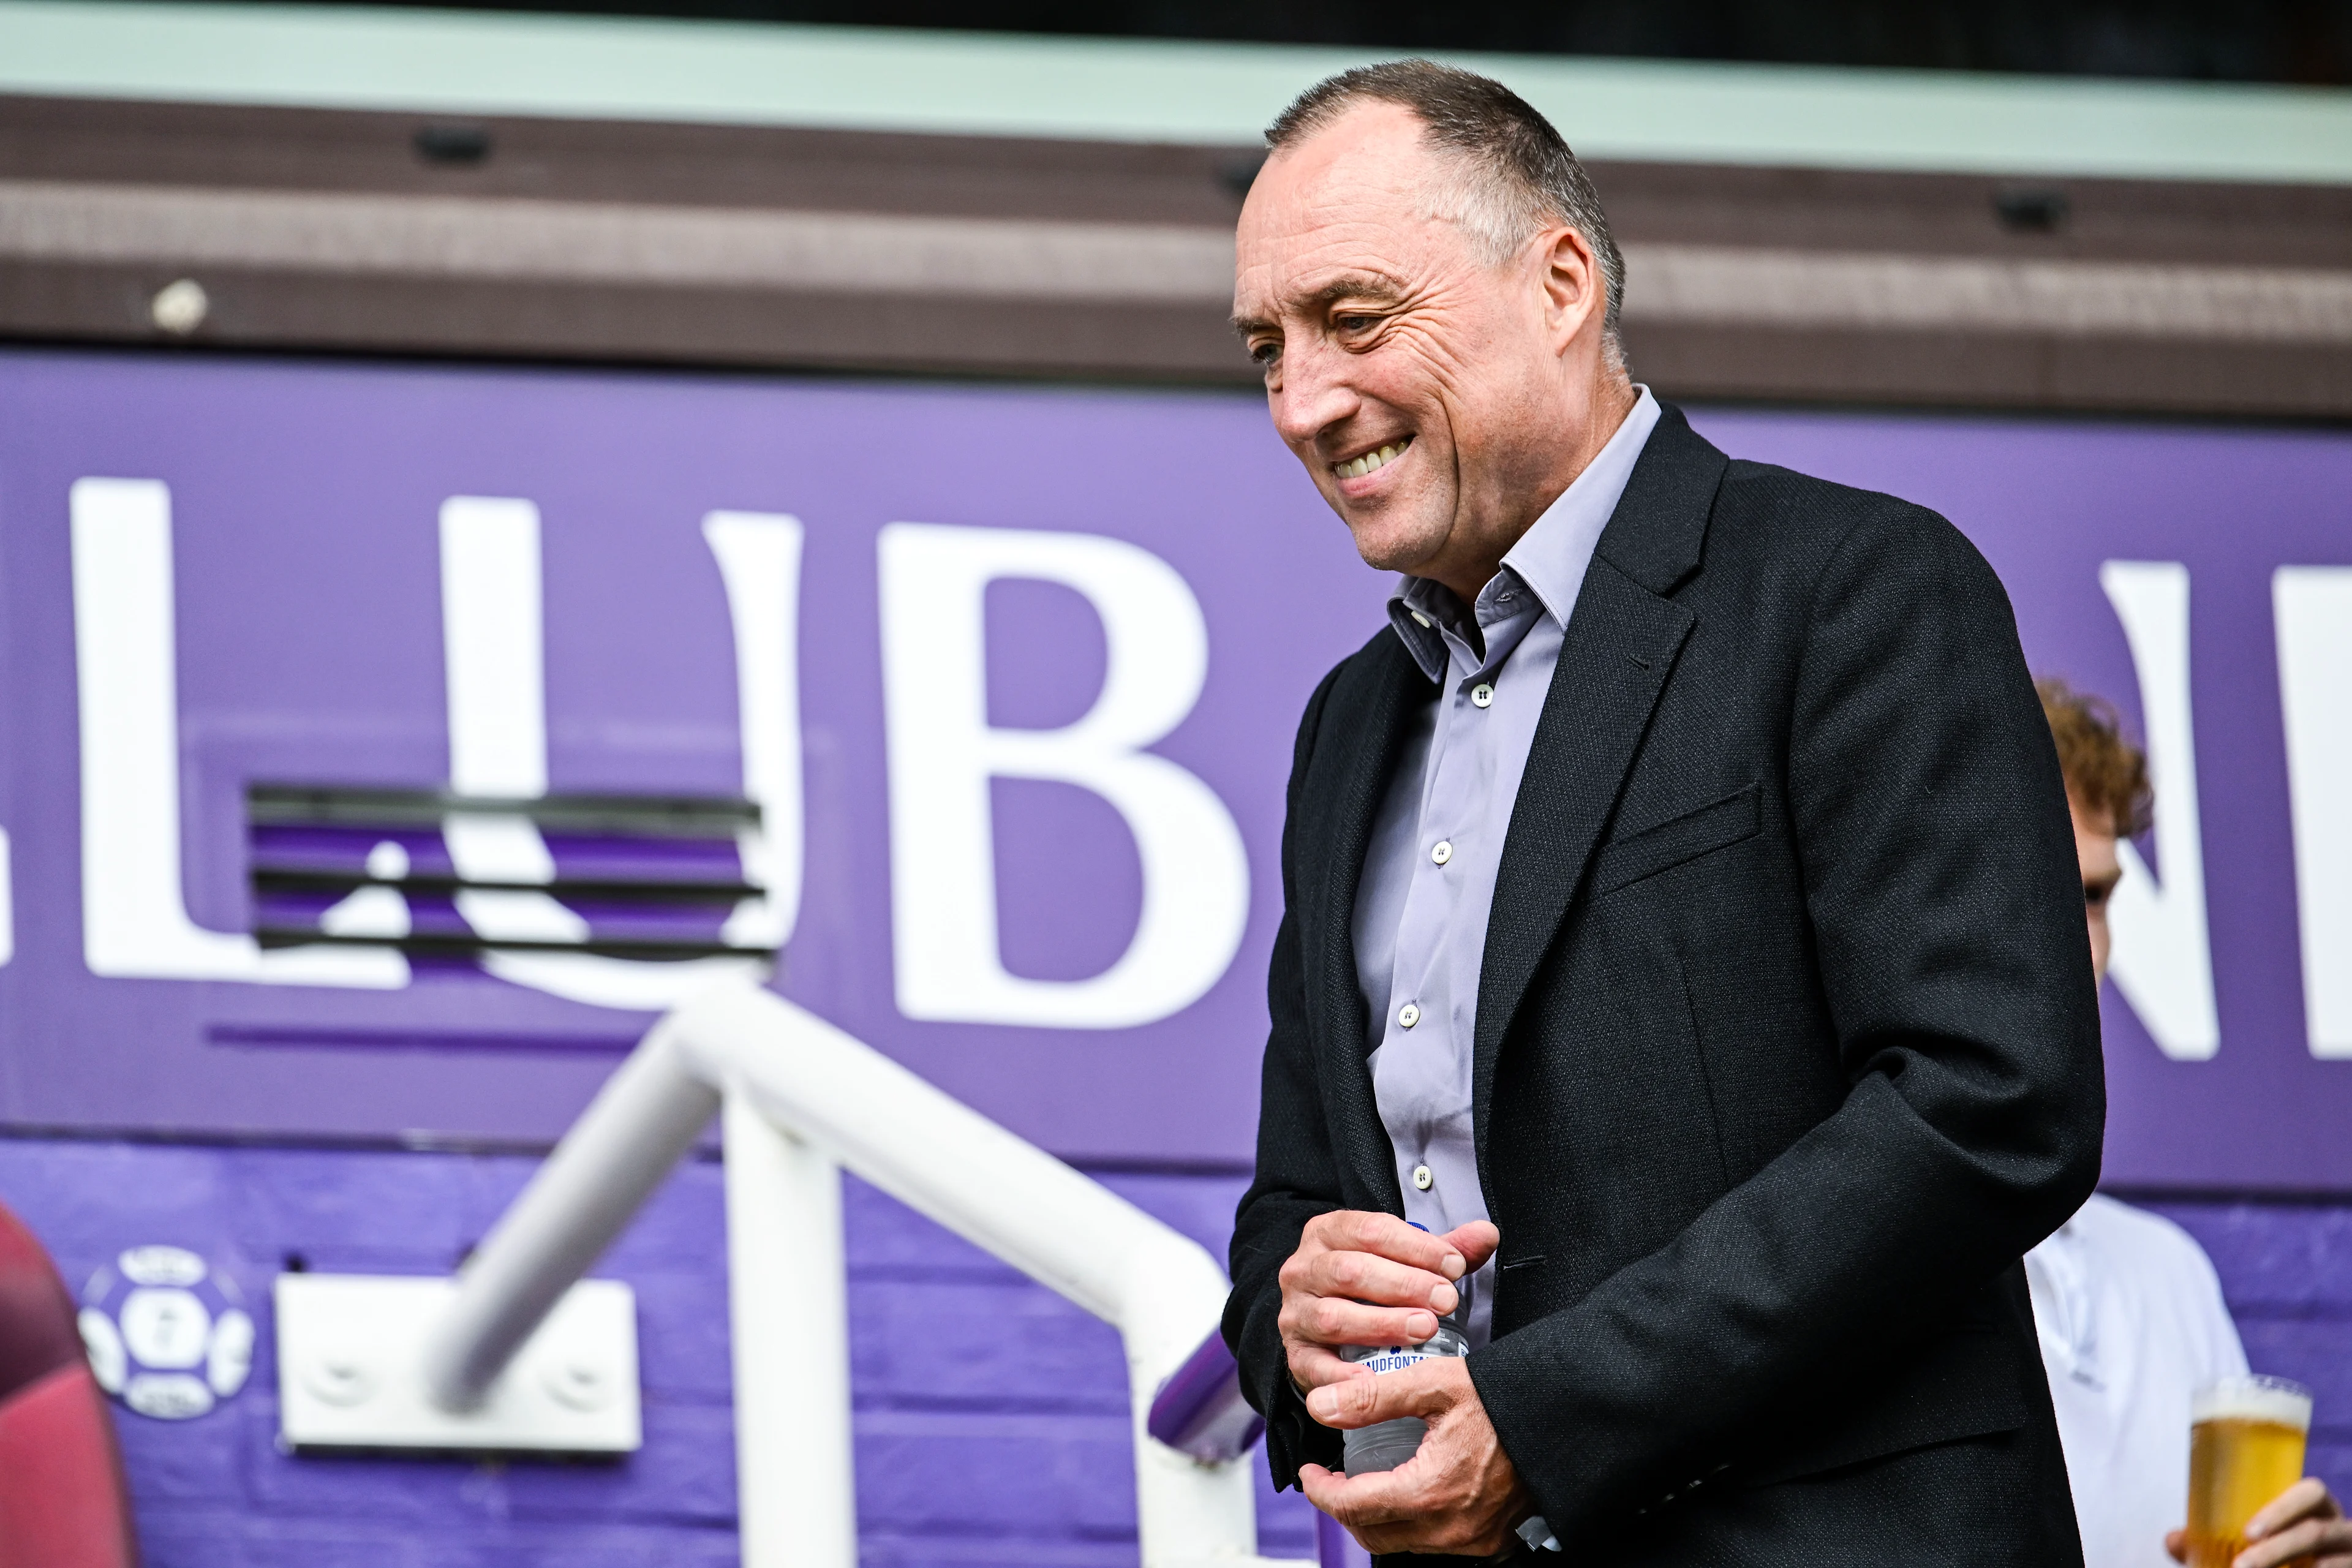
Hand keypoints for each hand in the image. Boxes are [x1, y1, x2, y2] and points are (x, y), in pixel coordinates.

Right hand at [1277, 1213, 1498, 1394]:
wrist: (1324, 1329)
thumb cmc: (1370, 1289)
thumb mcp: (1405, 1261)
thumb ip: (1444, 1249)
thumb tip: (1486, 1234)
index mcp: (1328, 1234)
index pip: (1370, 1230)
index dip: (1415, 1247)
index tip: (1454, 1265)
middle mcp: (1303, 1269)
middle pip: (1350, 1271)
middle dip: (1404, 1285)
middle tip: (1446, 1300)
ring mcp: (1295, 1313)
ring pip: (1334, 1316)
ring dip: (1383, 1324)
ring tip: (1424, 1329)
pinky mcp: (1295, 1355)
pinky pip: (1315, 1366)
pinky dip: (1343, 1375)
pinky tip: (1374, 1378)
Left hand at [1299, 1354, 1529, 1555]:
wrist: (1563, 1417)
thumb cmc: (1506, 1398)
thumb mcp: (1434, 1384)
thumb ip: (1373, 1397)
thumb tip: (1322, 1406)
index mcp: (1431, 1491)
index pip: (1354, 1508)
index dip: (1321, 1491)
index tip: (1310, 1472)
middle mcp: (1451, 1527)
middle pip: (1374, 1534)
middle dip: (1344, 1509)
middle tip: (1331, 1479)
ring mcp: (1473, 1539)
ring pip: (1403, 1542)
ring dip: (1377, 1517)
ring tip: (1366, 1481)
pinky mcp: (1491, 1540)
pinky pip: (1435, 1542)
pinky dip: (1411, 1522)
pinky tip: (1407, 1490)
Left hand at [2164, 1478, 2351, 1567]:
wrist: (2313, 1562)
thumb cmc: (2283, 1548)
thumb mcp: (2255, 1539)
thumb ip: (2211, 1539)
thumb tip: (2173, 1540)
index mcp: (2316, 1507)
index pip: (2310, 1492)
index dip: (2282, 1509)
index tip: (2248, 1533)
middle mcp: (2340, 1528)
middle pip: (2315, 1533)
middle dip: (2276, 1550)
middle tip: (2241, 1566)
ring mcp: (2350, 1555)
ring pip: (2329, 1562)